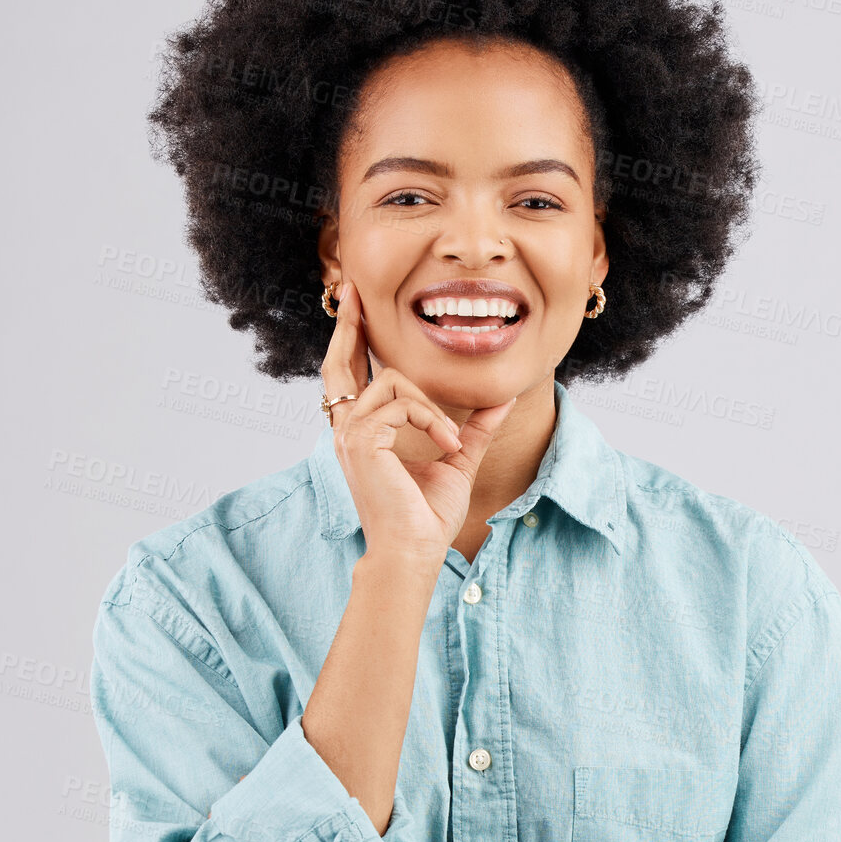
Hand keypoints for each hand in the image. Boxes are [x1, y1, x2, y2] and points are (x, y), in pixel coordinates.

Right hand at [321, 279, 517, 570]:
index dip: (349, 339)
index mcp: (361, 433)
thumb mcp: (456, 462)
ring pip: (392, 381)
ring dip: (431, 408)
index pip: (348, 376)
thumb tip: (500, 401)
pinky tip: (446, 447)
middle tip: (356, 292)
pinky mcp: (361, 440)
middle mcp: (346, 429)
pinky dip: (433, 421)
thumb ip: (473, 429)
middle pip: (340, 362)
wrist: (414, 550)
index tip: (354, 306)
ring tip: (450, 443)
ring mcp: (349, 433)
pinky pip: (403, 403)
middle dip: (350, 324)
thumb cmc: (427, 517)